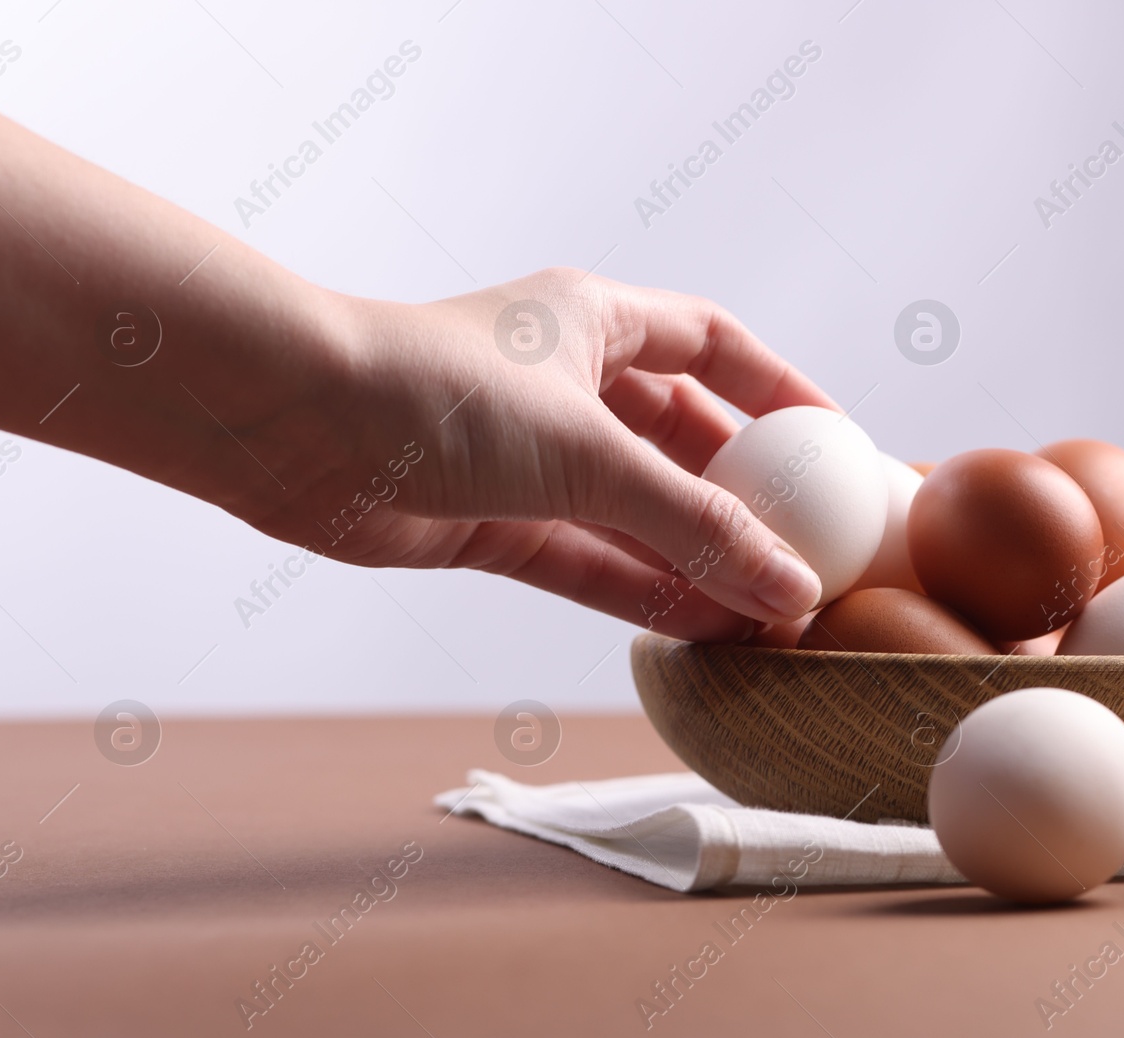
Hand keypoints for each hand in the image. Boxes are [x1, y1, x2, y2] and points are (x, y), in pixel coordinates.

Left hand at [240, 269, 836, 642]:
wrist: (287, 425)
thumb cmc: (432, 389)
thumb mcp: (590, 452)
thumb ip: (695, 525)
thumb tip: (791, 588)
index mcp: (597, 323)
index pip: (716, 346)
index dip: (781, 392)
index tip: (837, 446)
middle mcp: (569, 386)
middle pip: (685, 442)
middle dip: (746, 498)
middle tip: (810, 554)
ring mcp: (530, 458)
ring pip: (640, 513)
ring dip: (699, 560)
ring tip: (770, 612)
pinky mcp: (493, 522)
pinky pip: (591, 561)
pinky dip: (642, 592)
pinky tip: (704, 627)